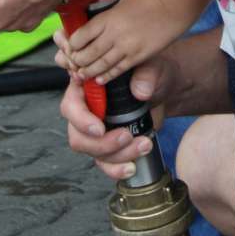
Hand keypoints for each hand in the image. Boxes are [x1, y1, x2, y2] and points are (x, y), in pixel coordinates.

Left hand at [56, 0, 186, 82]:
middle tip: (73, 63)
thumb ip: (102, 5)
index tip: (71, 46)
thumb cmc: (144, 0)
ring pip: (100, 65)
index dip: (72, 45)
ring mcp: (126, 47)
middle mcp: (114, 33)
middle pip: (87, 54)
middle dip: (77, 61)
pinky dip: (106, 76)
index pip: (79, 37)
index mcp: (106, 17)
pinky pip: (118, 70)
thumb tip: (82, 5)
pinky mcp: (138, 56)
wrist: (172, 9)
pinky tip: (99, 79)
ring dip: (88, 72)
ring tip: (81, 74)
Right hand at [60, 63, 174, 181]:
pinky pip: (104, 163)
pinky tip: (131, 167)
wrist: (163, 90)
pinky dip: (116, 169)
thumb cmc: (150, 73)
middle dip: (101, 143)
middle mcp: (86, 110)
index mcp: (87, 85)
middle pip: (77, 135)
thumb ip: (146, 75)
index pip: (71, 104)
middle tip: (126, 136)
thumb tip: (141, 91)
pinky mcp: (107, 145)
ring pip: (92, 152)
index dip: (81, 119)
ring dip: (116, 155)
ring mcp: (95, 131)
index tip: (99, 128)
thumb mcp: (151, 66)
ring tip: (143, 145)